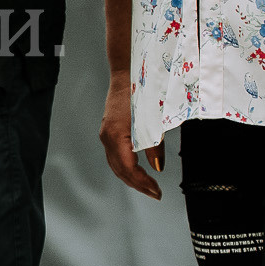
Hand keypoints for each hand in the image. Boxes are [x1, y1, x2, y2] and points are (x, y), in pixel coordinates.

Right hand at [99, 80, 162, 200]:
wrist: (126, 72)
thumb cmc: (139, 90)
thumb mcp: (153, 120)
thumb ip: (154, 145)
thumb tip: (157, 166)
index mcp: (116, 136)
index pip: (129, 169)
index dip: (142, 183)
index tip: (156, 192)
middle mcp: (107, 138)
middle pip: (120, 171)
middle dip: (137, 185)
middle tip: (154, 193)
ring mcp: (106, 135)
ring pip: (116, 165)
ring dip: (131, 178)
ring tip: (147, 185)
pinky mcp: (109, 131)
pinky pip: (115, 156)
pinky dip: (126, 167)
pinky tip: (136, 169)